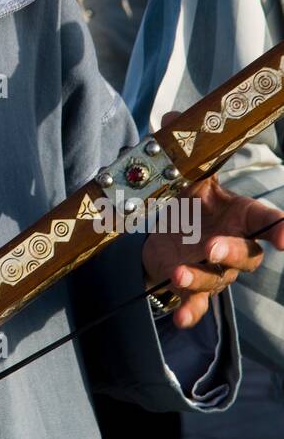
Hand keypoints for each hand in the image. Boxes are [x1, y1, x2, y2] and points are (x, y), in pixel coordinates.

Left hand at [142, 171, 283, 329]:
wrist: (166, 236)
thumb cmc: (192, 207)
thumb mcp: (193, 180)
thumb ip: (194, 157)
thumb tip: (179, 119)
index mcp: (240, 216)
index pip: (267, 221)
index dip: (281, 229)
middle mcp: (235, 246)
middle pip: (247, 255)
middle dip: (231, 252)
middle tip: (212, 247)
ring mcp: (216, 271)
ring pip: (217, 279)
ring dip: (199, 277)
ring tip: (179, 272)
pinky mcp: (193, 288)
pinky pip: (197, 305)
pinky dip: (190, 312)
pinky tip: (181, 319)